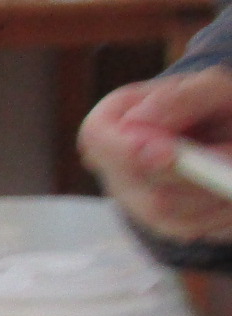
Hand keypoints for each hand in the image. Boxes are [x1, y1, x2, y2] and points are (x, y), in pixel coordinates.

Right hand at [80, 66, 231, 242]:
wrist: (225, 136)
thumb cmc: (212, 107)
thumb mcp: (209, 88)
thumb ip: (180, 99)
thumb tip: (141, 122)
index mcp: (109, 122)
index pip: (98, 138)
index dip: (126, 150)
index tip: (169, 153)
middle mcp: (110, 166)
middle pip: (135, 182)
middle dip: (189, 173)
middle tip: (230, 158)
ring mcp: (131, 200)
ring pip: (164, 210)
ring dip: (210, 191)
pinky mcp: (158, 225)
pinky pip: (186, 227)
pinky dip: (219, 211)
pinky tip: (230, 189)